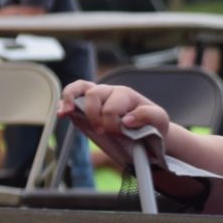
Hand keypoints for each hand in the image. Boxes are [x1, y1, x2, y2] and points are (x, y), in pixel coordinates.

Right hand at [58, 80, 172, 139]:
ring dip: (72, 100)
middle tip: (102, 131)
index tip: (120, 134)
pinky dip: (64, 103)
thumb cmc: (152, 125)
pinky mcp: (87, 106)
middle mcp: (110, 92)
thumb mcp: (159, 120)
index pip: (110, 108)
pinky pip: (72, 96)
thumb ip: (148, 116)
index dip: (111, 124)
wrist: (148, 132)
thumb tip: (126, 119)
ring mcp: (97, 98)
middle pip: (94, 95)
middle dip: (95, 116)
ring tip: (68, 112)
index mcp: (126, 95)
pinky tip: (62, 113)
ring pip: (80, 88)